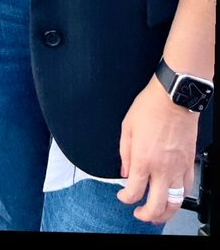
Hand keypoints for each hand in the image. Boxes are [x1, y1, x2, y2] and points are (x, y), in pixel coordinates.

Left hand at [117, 75, 197, 224]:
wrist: (174, 97)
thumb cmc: (151, 107)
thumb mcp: (127, 126)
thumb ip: (124, 153)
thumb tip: (125, 172)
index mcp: (143, 159)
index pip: (134, 192)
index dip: (125, 198)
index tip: (123, 196)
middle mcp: (161, 169)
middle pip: (156, 206)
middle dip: (145, 215)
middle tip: (139, 213)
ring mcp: (178, 168)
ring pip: (175, 203)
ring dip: (165, 213)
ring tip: (157, 213)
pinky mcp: (189, 163)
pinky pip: (187, 188)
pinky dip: (179, 198)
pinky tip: (173, 196)